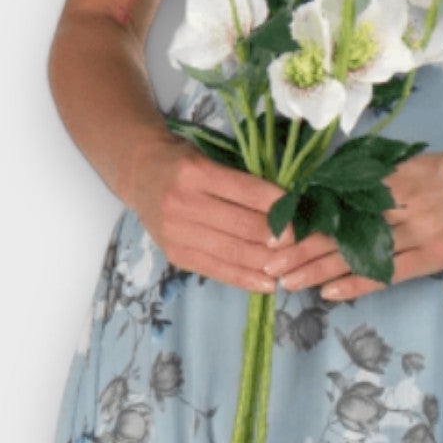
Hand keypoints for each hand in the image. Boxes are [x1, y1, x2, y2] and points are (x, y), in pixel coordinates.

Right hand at [126, 135, 315, 296]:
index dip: (276, 207)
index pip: (246, 192)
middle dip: (276, 238)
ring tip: (291, 268)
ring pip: (231, 252)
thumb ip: (240, 182)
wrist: (139, 174)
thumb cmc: (184, 162)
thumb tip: (285, 206)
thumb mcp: (210, 158)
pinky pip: (215, 270)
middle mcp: (182, 202)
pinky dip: (244, 279)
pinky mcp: (174, 254)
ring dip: (266, 262)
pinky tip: (267, 283)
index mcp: (196, 172)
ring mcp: (175, 231)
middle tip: (302, 244)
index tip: (299, 216)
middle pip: (242, 226)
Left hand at [261, 147, 442, 301]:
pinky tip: (330, 293)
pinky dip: (358, 283)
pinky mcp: (433, 255)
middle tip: (269, 262)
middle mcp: (406, 203)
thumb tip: (318, 189)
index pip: (338, 200)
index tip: (273, 230)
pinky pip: (390, 273)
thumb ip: (371, 177)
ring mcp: (421, 231)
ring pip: (362, 253)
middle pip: (344, 228)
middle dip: (303, 248)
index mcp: (394, 177)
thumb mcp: (408, 164)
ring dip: (321, 270)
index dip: (305, 217)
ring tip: (288, 282)